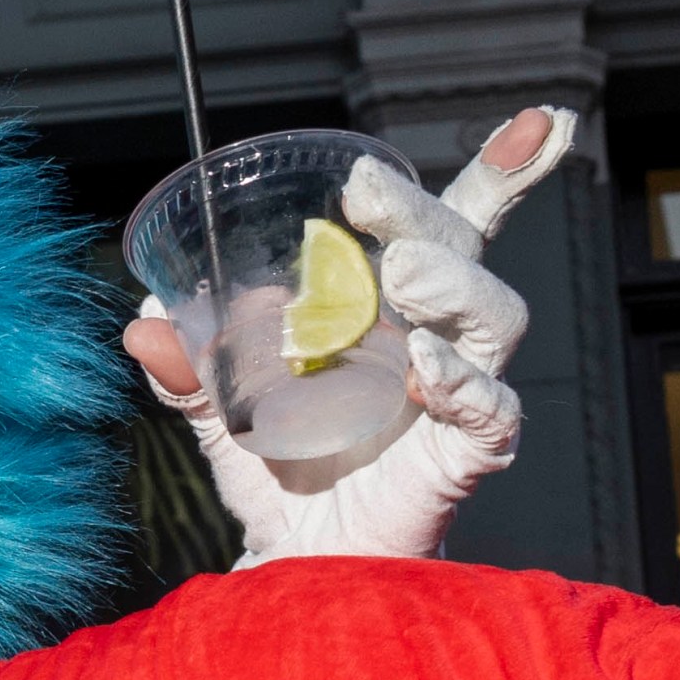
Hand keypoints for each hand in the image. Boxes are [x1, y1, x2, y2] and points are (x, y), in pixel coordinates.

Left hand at [123, 107, 577, 565]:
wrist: (297, 560)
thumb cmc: (279, 469)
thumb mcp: (217, 411)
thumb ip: (185, 368)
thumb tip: (142, 323)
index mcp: (392, 306)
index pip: (450, 223)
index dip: (501, 170)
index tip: (537, 119)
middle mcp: (438, 335)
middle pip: (463, 250)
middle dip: (423, 214)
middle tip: (368, 198)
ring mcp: (459, 392)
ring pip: (493, 316)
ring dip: (449, 283)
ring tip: (399, 275)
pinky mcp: (468, 453)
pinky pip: (489, 409)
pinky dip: (460, 383)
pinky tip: (424, 370)